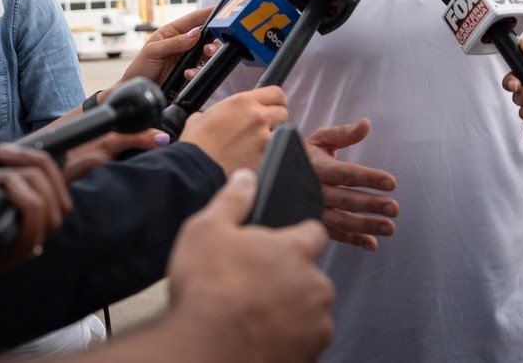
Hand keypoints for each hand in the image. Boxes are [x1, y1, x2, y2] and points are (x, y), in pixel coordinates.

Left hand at [0, 145, 74, 362]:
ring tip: (0, 169)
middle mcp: (14, 237)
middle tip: (5, 152)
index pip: (50, 198)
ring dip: (34, 175)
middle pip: (60, 198)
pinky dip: (24, 194)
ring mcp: (9, 248)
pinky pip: (34, 224)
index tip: (90, 154)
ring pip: (55, 209)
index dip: (77, 174)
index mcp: (3, 223)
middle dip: (43, 162)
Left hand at [119, 5, 218, 84]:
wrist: (138, 90)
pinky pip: (200, 70)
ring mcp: (187, 59)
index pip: (193, 19)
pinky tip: (188, 74)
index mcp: (172, 32)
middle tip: (211, 44)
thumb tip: (196, 33)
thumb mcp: (153, 51)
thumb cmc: (140, 68)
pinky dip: (197, 71)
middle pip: (205, 36)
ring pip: (206, 53)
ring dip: (208, 54)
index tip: (219, 10)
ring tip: (205, 55)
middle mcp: (183, 44)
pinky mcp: (189, 73)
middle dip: (212, 38)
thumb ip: (175, 42)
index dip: (206, 13)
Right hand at [168, 169, 333, 362]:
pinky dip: (289, 341)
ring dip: (292, 312)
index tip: (280, 247)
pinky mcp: (310, 355)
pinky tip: (261, 338)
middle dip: (290, 280)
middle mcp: (315, 284)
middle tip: (257, 288)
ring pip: (310, 311)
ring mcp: (316, 322)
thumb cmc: (208, 288)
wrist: (208, 348)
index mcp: (296, 250)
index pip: (314, 232)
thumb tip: (246, 177)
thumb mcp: (207, 229)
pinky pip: (305, 342)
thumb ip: (233, 200)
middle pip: (310, 276)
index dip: (297, 237)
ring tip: (256, 316)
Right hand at [180, 87, 288, 175]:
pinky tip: (252, 157)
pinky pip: (273, 152)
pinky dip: (266, 154)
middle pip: (283, 112)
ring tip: (256, 143)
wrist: (196, 168)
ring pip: (281, 133)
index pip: (276, 93)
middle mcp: (258, 117)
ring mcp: (264, 138)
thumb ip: (221, 111)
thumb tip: (221, 115)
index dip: (276, 99)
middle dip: (275, 118)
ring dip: (272, 136)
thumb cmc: (197, 144)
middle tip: (263, 125)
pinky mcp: (265, 157)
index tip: (274, 104)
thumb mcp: (204, 115)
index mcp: (244, 102)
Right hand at [304, 120, 397, 251]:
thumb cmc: (305, 154)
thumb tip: (366, 124)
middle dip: (371, 205)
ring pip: (341, 220)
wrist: (275, 174)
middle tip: (394, 208)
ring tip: (389, 227)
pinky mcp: (313, 223)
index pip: (346, 173)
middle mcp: (313, 190)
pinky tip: (372, 244)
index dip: (369, 177)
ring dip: (366, 226)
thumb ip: (343, 133)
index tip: (391, 182)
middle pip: (346, 199)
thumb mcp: (320, 139)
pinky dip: (353, 241)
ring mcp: (312, 209)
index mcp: (316, 167)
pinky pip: (334, 235)